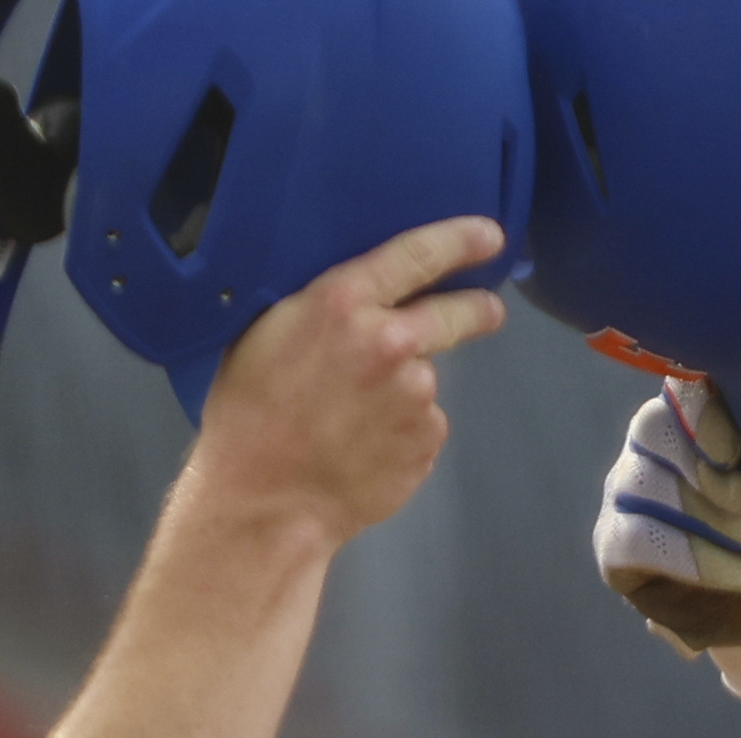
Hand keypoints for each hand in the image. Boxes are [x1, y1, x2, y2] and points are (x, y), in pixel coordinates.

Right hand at [185, 216, 511, 547]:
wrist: (267, 499)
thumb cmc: (251, 413)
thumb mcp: (271, 332)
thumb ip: (326, 308)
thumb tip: (364, 297)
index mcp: (342, 302)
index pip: (418, 255)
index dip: (460, 241)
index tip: (489, 237)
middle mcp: (390, 341)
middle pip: (456, 314)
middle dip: (479, 311)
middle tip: (489, 312)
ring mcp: (416, 394)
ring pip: (424, 379)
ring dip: (405, 391)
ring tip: (354, 421)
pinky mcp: (427, 439)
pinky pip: (422, 426)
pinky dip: (402, 434)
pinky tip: (364, 449)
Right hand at [593, 384, 740, 694]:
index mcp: (707, 407)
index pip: (682, 388)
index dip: (701, 418)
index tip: (735, 457)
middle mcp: (658, 440)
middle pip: (653, 432)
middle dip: (713, 482)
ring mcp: (632, 490)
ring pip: (642, 486)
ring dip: (712, 525)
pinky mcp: (617, 546)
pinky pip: (630, 540)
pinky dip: (687, 559)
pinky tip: (736, 576)